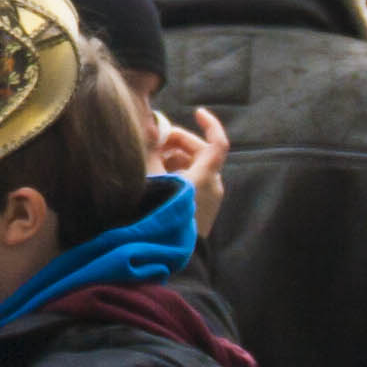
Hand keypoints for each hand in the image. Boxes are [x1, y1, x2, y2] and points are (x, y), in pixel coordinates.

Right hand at [154, 106, 228, 237]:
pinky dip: (178, 174)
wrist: (172, 254)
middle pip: (201, 153)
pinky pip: (194, 183)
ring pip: (196, 168)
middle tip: (154, 143)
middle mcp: (213, 184)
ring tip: (151, 161)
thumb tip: (149, 127)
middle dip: (177, 143)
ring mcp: (210, 199)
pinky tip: (157, 178)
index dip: (210, 124)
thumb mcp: (151, 179)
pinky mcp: (203, 210)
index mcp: (206, 175)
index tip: (197, 112)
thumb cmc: (162, 214)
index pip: (217, 143)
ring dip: (174, 159)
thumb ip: (150, 152)